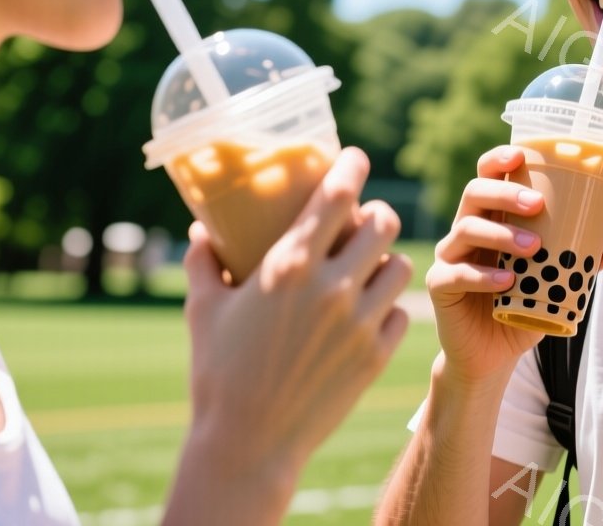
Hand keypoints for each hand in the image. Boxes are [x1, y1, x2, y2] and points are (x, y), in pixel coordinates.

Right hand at [179, 147, 411, 485]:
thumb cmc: (218, 374)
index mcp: (288, 266)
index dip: (352, 168)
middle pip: (383, 223)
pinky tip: (373, 310)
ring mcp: (360, 322)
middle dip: (377, 215)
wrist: (248, 443)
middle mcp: (332, 287)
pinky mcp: (377, 355)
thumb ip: (204, 262)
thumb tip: (200, 229)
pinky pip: (402, 313)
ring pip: (402, 266)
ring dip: (388, 260)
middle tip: (366, 220)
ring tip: (374, 265)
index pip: (337, 196)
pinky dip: (390, 308)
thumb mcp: (203, 311)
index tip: (355, 158)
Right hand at [425, 144, 602, 387]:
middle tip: (537, 205)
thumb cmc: (524, 305)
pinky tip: (506, 282)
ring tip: (533, 248)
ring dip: (501, 235)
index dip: (498, 160)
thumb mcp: (558, 279)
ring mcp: (449, 256)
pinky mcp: (441, 286)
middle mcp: (466, 229)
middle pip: (474, 194)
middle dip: (505, 194)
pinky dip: (483, 276)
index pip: (487, 176)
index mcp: (492, 217)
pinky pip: (456, 273)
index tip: (520, 155)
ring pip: (465, 229)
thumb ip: (587, 256)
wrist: (494, 355)